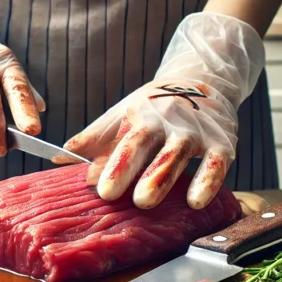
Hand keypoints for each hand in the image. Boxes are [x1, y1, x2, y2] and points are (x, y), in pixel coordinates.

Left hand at [64, 12, 264, 209]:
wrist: (203, 80)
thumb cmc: (154, 106)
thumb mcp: (122, 115)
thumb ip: (93, 139)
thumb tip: (58, 159)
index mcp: (140, 115)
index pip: (126, 141)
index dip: (115, 165)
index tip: (101, 190)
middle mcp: (168, 120)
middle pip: (151, 146)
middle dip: (136, 172)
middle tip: (121, 197)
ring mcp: (196, 131)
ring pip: (180, 154)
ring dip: (165, 177)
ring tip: (148, 201)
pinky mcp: (223, 142)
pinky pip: (217, 163)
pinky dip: (208, 181)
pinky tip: (196, 201)